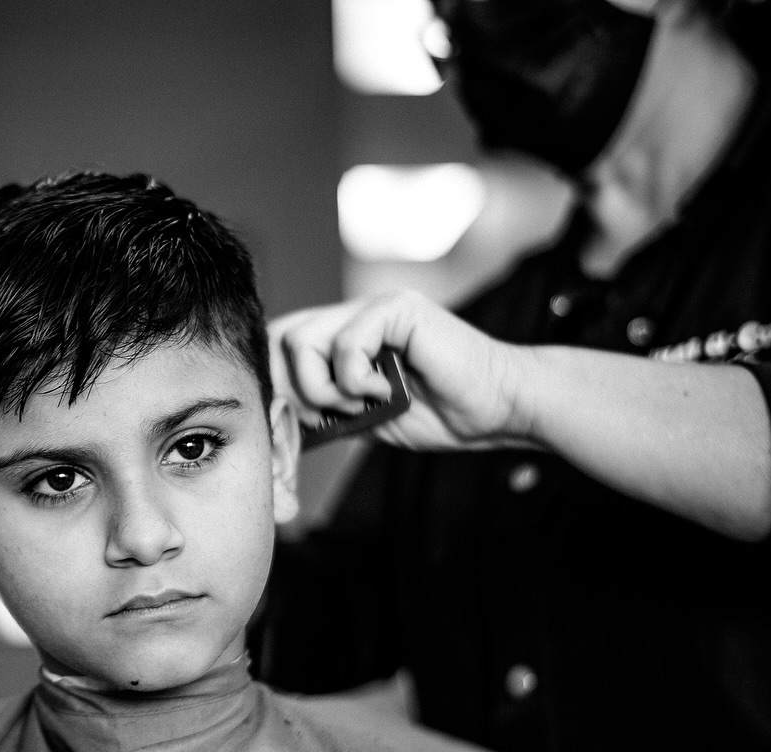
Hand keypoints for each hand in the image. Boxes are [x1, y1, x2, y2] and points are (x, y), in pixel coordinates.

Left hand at [270, 291, 529, 450]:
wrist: (497, 408)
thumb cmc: (440, 414)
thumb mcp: (363, 417)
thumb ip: (323, 407)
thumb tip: (274, 416)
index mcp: (342, 336)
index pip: (277, 343)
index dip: (273, 383)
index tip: (290, 425)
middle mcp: (353, 315)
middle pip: (279, 339)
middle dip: (291, 391)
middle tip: (327, 418)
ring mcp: (374, 308)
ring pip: (303, 340)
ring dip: (322, 388)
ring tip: (359, 406)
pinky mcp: (396, 309)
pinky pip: (345, 343)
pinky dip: (355, 380)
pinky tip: (386, 393)